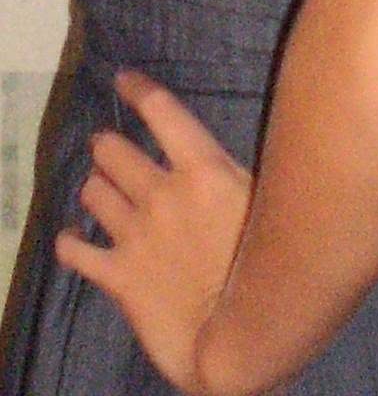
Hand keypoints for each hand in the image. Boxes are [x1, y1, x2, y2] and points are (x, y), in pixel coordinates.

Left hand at [55, 71, 252, 395]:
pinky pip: (74, 249)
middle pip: (112, 149)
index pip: (160, 110)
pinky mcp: (116, 275)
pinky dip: (70, 242)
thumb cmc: (265, 269)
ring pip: (91, 191)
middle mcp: (161, 194)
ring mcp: (134, 235)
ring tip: (102, 192)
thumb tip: (227, 153)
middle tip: (110, 151)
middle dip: (107, 146)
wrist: (238, 339)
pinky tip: (74, 240)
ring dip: (95, 188)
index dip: (137, 89)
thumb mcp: (263, 205)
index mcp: (202, 170)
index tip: (124, 80)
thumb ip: (233, 176)